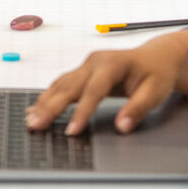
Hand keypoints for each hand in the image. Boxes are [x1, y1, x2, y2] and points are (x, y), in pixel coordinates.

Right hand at [26, 29, 187, 135]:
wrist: (156, 57)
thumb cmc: (156, 74)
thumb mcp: (155, 92)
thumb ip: (137, 109)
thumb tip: (122, 126)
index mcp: (113, 63)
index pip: (94, 90)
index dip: (82, 111)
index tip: (72, 131)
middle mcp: (95, 61)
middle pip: (69, 85)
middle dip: (51, 106)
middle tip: (36, 125)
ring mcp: (87, 65)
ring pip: (61, 84)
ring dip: (45, 102)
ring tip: (31, 120)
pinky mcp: (83, 71)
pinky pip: (63, 84)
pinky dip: (49, 97)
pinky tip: (37, 108)